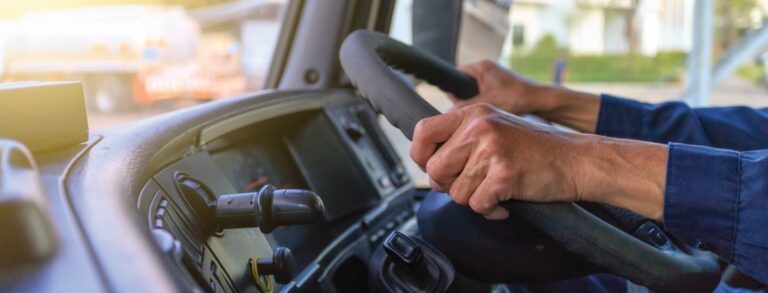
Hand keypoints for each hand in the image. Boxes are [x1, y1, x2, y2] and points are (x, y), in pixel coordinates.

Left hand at [410, 103, 667, 220]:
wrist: (577, 160)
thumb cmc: (537, 150)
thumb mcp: (496, 128)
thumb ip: (463, 137)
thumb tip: (428, 160)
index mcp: (473, 112)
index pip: (423, 131)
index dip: (419, 156)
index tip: (432, 169)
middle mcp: (479, 126)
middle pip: (435, 170)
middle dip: (449, 186)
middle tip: (471, 186)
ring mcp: (491, 149)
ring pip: (456, 192)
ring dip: (474, 200)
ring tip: (494, 191)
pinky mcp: (504, 173)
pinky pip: (477, 205)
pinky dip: (490, 210)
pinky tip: (504, 203)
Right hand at [454, 60, 601, 132]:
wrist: (543, 102)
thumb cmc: (519, 98)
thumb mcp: (487, 103)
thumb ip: (464, 108)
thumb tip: (446, 116)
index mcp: (480, 67)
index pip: (454, 77)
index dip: (452, 92)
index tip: (454, 107)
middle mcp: (486, 70)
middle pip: (462, 88)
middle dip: (463, 102)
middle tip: (468, 114)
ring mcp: (493, 79)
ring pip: (473, 95)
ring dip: (475, 107)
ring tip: (482, 116)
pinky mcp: (499, 89)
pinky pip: (483, 99)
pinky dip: (484, 108)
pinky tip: (490, 117)